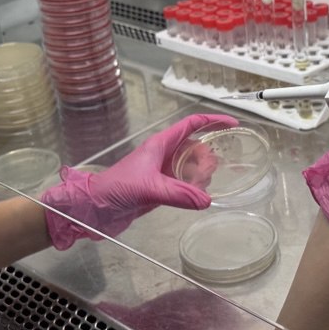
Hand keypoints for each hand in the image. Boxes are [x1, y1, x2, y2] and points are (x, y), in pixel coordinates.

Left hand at [42, 112, 237, 248]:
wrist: (94, 208)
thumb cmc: (115, 188)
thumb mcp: (148, 188)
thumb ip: (178, 194)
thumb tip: (207, 200)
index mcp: (160, 144)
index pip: (192, 125)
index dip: (213, 121)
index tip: (234, 125)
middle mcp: (163, 155)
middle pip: (197, 148)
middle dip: (208, 158)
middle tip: (208, 176)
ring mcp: (163, 172)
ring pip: (192, 167)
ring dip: (201, 176)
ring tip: (199, 189)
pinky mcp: (161, 189)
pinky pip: (186, 185)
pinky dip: (194, 189)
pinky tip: (196, 198)